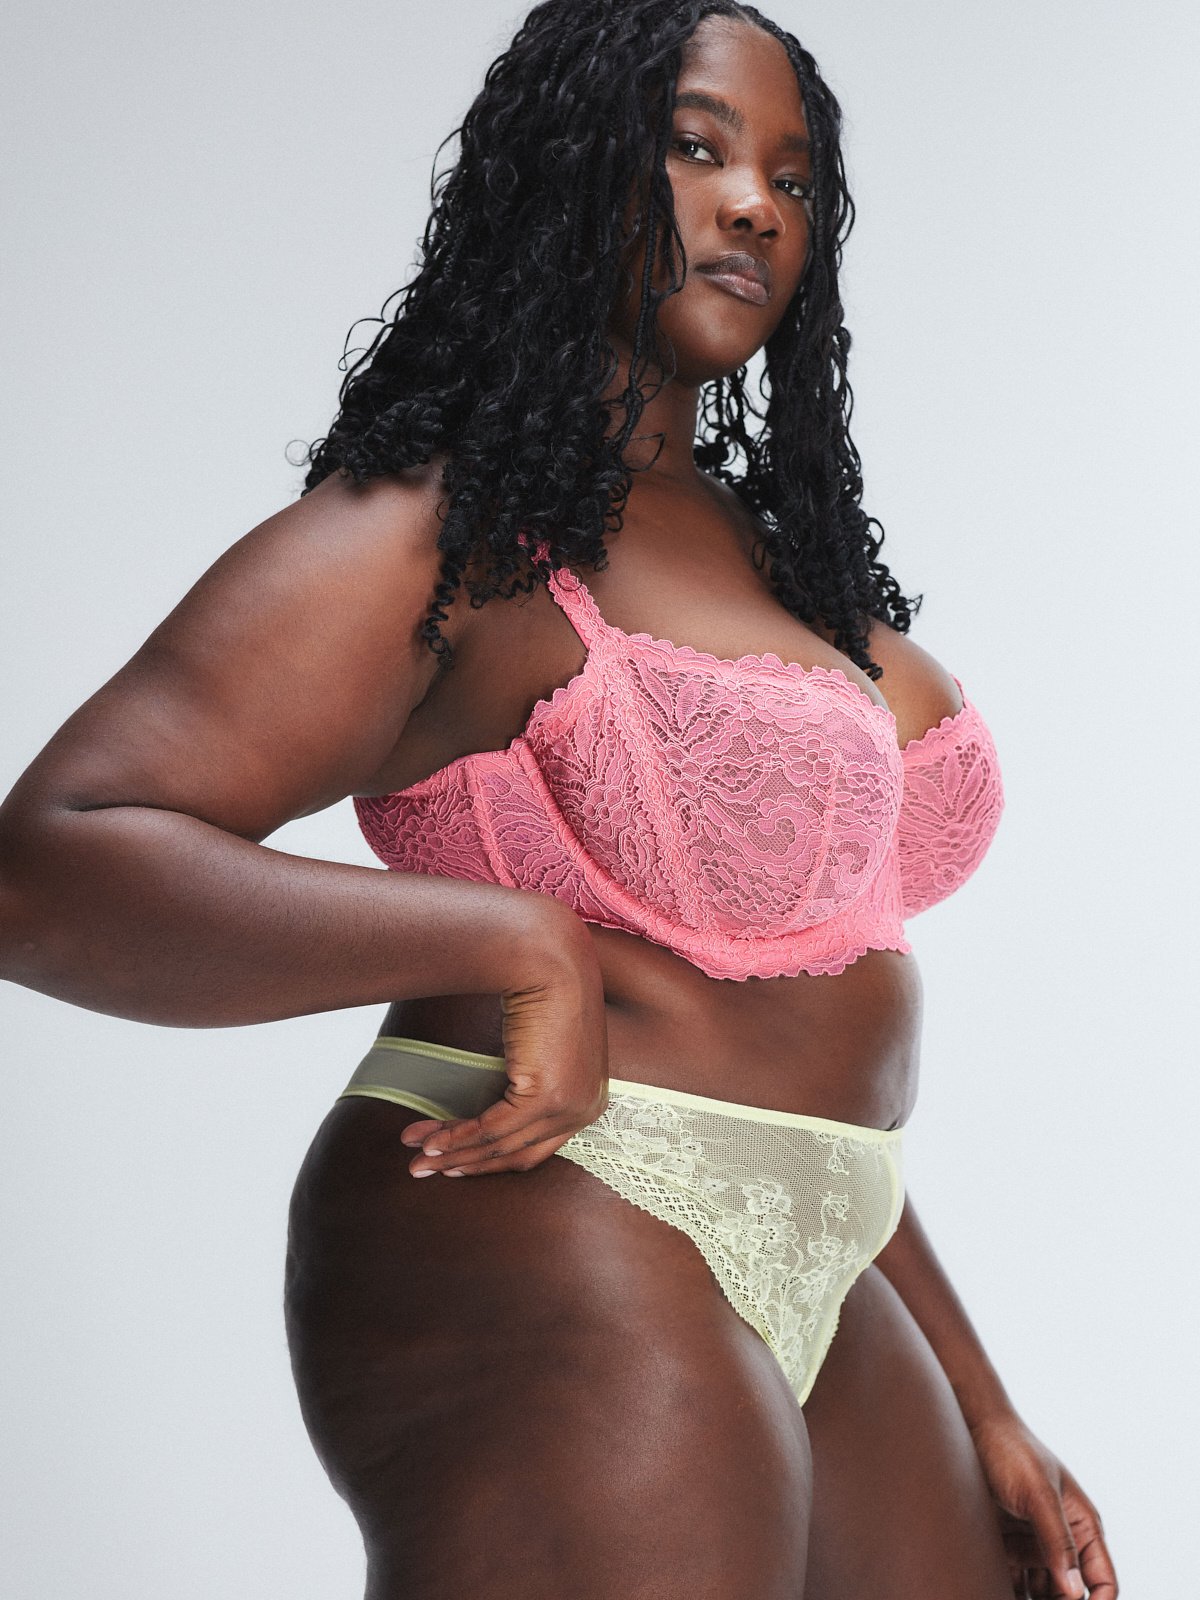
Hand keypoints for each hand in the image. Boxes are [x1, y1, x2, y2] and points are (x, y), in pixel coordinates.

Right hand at [400, 905, 607, 1177]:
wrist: (548, 958)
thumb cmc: (541, 989)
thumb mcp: (537, 1044)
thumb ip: (521, 1077)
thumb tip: (487, 1098)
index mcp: (589, 1098)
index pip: (535, 1145)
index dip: (489, 1158)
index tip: (453, 1160)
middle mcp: (585, 1108)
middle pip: (516, 1154)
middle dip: (465, 1163)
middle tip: (425, 1169)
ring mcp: (569, 1106)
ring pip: (500, 1145)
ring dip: (452, 1153)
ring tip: (416, 1160)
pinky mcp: (547, 1097)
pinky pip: (492, 1128)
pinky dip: (457, 1136)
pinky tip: (430, 1140)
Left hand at [967, 1410, 1117, 1599]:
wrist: (969, 1428)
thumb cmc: (1010, 1451)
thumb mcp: (1037, 1492)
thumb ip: (1057, 1540)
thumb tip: (1075, 1590)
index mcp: (1082, 1526)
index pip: (1103, 1581)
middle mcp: (1061, 1541)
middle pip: (1070, 1594)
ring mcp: (1033, 1545)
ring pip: (1042, 1593)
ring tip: (1003, 1595)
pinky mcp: (1006, 1547)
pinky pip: (1014, 1583)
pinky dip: (1008, 1591)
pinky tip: (992, 1591)